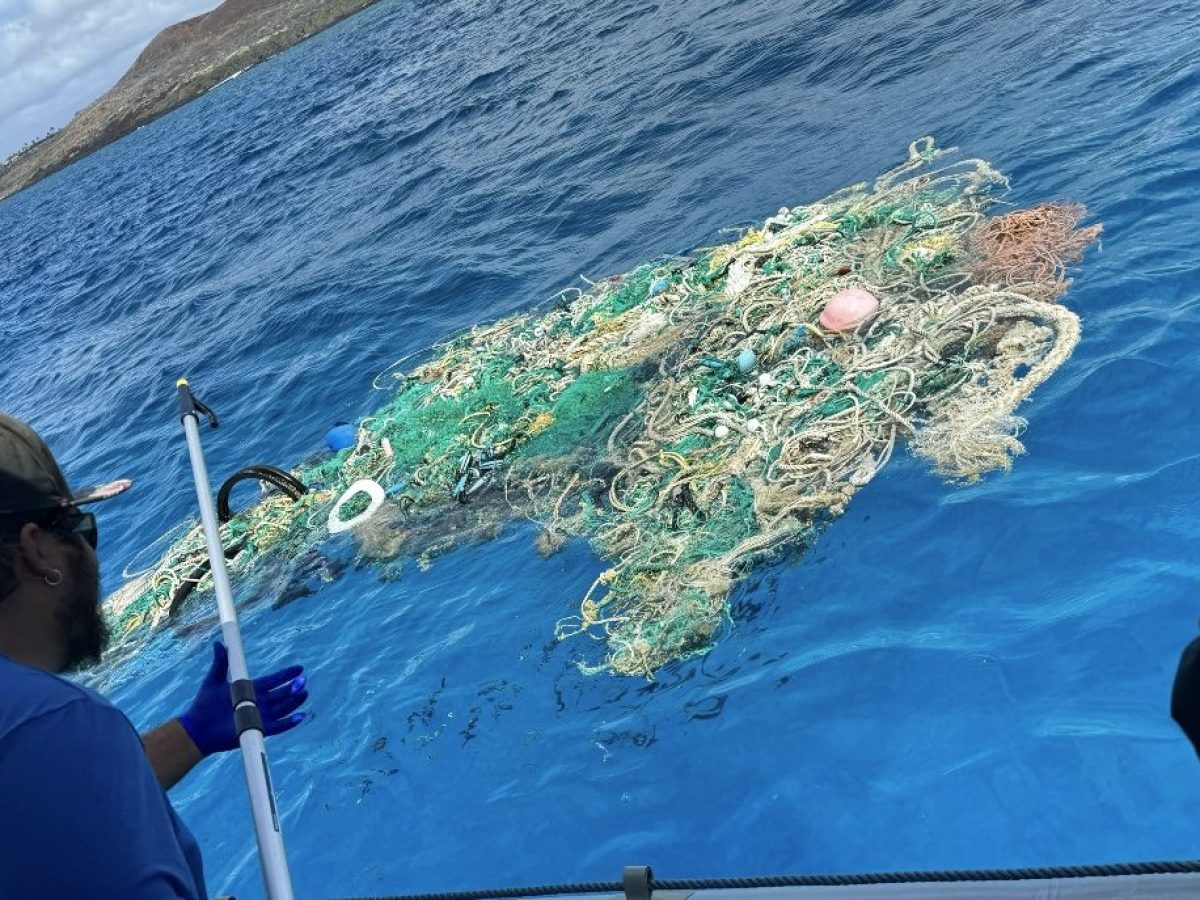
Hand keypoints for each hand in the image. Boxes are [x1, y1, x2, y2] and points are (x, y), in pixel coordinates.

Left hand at [178, 642, 307, 756]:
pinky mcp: (258, 729)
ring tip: (304, 693)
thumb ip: (220, 662)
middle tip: (303, 680)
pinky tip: (300, 716)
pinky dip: (289, 722)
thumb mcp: (213, 680)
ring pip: (282, 708)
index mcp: (251, 688)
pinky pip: (278, 726)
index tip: (299, 668)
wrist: (197, 728)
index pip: (273, 680)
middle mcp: (258, 702)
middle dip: (293, 687)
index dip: (286, 674)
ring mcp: (259, 716)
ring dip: (294, 702)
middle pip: (281, 694)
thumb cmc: (204, 704)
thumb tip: (219, 643)